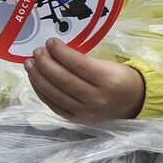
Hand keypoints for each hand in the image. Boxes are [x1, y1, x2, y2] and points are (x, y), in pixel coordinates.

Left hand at [25, 38, 145, 121]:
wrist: (132, 102)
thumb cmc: (120, 78)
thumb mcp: (109, 65)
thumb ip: (84, 61)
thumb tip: (55, 52)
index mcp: (108, 80)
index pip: (79, 65)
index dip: (61, 53)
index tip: (50, 42)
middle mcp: (96, 99)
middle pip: (64, 80)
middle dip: (46, 64)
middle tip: (37, 52)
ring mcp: (85, 112)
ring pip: (55, 94)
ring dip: (39, 78)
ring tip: (30, 64)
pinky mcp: (77, 120)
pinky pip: (54, 106)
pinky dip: (42, 92)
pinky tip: (36, 80)